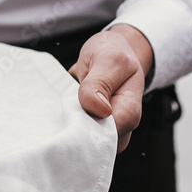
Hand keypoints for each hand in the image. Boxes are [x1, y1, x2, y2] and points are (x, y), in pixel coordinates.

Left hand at [69, 25, 152, 152]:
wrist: (114, 49)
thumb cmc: (113, 53)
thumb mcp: (108, 60)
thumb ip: (101, 83)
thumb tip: (100, 109)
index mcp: (129, 110)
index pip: (111, 133)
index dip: (89, 128)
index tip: (71, 114)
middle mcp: (121, 125)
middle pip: (97, 143)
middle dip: (78, 132)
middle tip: (62, 110)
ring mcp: (107, 126)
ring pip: (87, 140)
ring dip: (71, 127)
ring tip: (63, 108)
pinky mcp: (93, 124)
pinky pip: (79, 132)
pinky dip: (68, 124)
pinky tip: (62, 112)